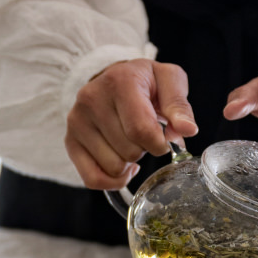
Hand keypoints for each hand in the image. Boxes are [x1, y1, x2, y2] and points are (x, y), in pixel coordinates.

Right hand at [66, 59, 198, 188]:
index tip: (163, 139)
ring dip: (128, 162)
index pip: (140, 130)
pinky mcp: (70, 140)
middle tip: (144, 134)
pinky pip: (92, 179)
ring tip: (129, 142)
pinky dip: (112, 180)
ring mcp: (77, 121)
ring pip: (113, 167)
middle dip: (144, 150)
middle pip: (128, 151)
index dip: (159, 144)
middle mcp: (92, 99)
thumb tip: (187, 130)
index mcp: (120, 81)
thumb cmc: (144, 81)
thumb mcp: (168, 80)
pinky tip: (121, 165)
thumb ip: (179, 105)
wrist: (113, 77)